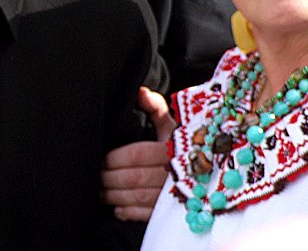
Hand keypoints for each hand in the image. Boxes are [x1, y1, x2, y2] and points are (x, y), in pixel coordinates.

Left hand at [101, 87, 175, 220]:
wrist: (212, 169)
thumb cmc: (186, 143)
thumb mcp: (173, 123)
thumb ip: (156, 107)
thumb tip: (140, 92)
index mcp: (172, 149)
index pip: (137, 154)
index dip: (116, 158)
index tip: (102, 158)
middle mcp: (174, 174)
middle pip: (134, 177)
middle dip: (111, 178)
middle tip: (96, 174)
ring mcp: (174, 196)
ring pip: (138, 197)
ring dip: (115, 196)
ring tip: (101, 191)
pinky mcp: (172, 213)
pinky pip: (148, 215)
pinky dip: (129, 213)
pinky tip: (117, 209)